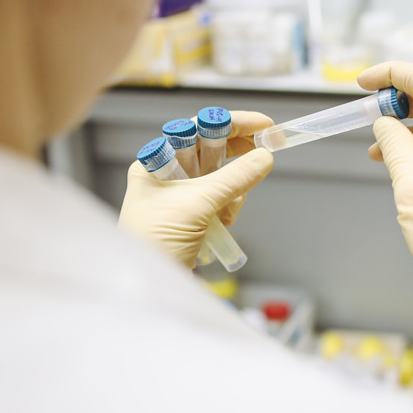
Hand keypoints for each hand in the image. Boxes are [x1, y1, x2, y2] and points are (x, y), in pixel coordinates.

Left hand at [118, 111, 273, 267]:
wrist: (146, 288)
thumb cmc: (154, 241)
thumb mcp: (197, 204)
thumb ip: (234, 178)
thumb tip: (264, 157)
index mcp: (156, 162)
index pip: (198, 128)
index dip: (232, 124)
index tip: (264, 125)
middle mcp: (166, 175)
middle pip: (212, 151)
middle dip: (237, 156)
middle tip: (266, 153)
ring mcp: (180, 197)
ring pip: (221, 177)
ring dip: (234, 190)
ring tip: (228, 212)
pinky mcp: (192, 217)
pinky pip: (221, 200)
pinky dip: (229, 207)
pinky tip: (225, 222)